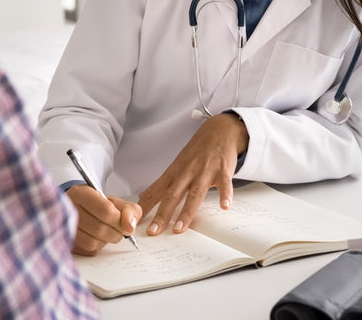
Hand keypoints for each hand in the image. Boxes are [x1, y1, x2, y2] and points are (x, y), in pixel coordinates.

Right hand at [66, 184, 141, 255]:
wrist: (79, 209)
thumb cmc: (98, 205)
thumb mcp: (115, 201)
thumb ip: (129, 210)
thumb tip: (130, 228)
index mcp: (81, 194)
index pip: (106, 210)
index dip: (120, 221)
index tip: (126, 225)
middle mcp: (68, 209)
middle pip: (100, 229)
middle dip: (115, 232)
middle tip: (118, 229)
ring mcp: (64, 227)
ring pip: (93, 242)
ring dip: (106, 240)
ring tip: (106, 231)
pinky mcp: (67, 242)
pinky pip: (88, 250)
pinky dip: (98, 246)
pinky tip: (96, 237)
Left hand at [137, 112, 248, 235]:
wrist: (219, 130)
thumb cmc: (198, 150)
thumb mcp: (177, 164)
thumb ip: (163, 183)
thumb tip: (144, 197)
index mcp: (175, 172)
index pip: (156, 191)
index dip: (145, 207)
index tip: (135, 221)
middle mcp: (187, 172)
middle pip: (172, 196)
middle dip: (162, 214)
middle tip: (153, 231)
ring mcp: (205, 171)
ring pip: (194, 194)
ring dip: (186, 212)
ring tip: (180, 228)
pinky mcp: (222, 170)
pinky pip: (224, 184)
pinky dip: (225, 195)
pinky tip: (224, 206)